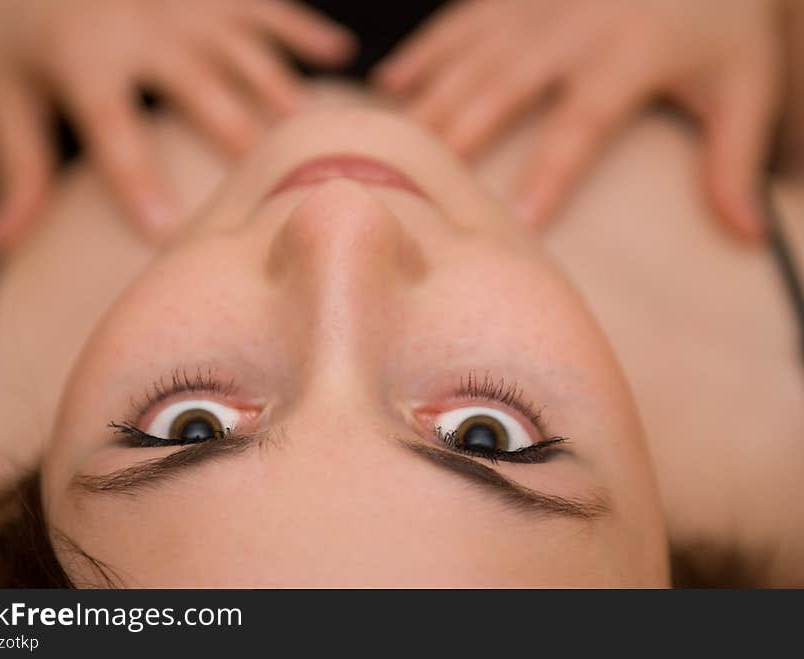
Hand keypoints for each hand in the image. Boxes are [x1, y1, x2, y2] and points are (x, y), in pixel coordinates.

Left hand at [0, 0, 354, 245]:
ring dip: (281, 92)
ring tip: (315, 134)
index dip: (139, 184)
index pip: (114, 131)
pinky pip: (266, 10)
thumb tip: (6, 243)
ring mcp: (185, 6)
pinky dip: (305, 30)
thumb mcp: (2, 93)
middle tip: (274, 190)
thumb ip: (19, 166)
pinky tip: (341, 54)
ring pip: (244, 52)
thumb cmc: (18, 32)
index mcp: (86, 59)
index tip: (168, 237)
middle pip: (200, 90)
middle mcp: (144, 27)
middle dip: (237, 137)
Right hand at [375, 0, 783, 238]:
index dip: (549, 173)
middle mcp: (569, 28)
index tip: (516, 221)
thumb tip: (747, 236)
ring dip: (426, 103)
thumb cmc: (722, 22)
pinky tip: (388, 85)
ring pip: (468, 59)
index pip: (580, 124)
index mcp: (627, 55)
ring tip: (385, 147)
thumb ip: (736, 158)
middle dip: (456, 138)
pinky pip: (457, 22)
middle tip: (412, 188)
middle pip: (501, 90)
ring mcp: (534, 6)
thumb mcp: (745, 84)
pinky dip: (421, 53)